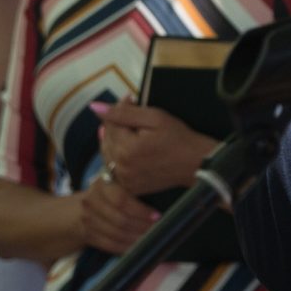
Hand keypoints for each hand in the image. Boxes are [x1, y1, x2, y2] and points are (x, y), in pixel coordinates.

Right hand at [76, 172, 159, 253]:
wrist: (78, 210)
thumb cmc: (106, 195)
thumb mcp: (115, 184)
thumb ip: (131, 188)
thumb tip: (158, 194)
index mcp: (101, 185)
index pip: (122, 201)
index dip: (141, 211)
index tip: (157, 216)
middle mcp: (91, 201)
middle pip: (120, 220)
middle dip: (142, 227)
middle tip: (158, 229)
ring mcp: (87, 219)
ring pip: (117, 234)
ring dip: (137, 239)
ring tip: (151, 239)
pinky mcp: (87, 234)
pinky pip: (111, 245)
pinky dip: (127, 247)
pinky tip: (138, 247)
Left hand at [96, 101, 215, 197]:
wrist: (196, 164)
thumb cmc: (178, 138)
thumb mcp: (154, 118)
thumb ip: (123, 113)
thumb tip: (94, 107)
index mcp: (125, 149)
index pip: (109, 124)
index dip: (120, 110)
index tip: (133, 101)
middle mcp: (120, 168)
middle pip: (106, 140)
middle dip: (117, 127)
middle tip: (137, 120)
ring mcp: (125, 181)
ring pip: (108, 155)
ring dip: (117, 142)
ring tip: (136, 134)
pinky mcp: (130, 188)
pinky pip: (115, 169)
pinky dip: (120, 158)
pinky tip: (134, 150)